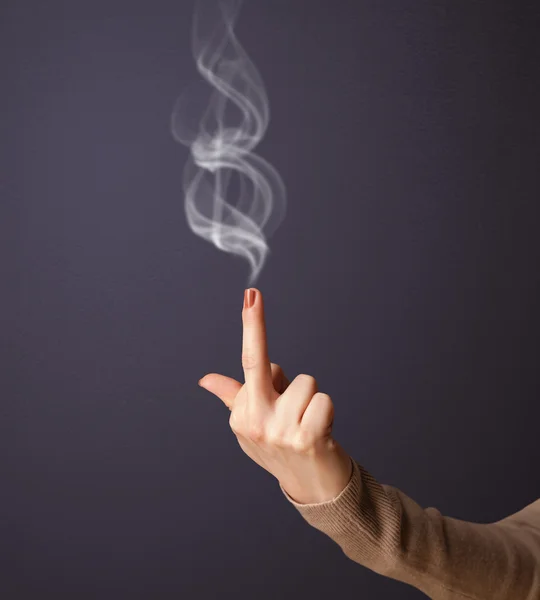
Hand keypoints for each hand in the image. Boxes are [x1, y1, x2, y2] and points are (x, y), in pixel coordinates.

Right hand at [198, 288, 352, 504]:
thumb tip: (205, 379)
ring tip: (308, 423)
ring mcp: (278, 432)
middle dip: (254, 326)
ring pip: (306, 383)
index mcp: (240, 414)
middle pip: (262, 365)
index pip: (249, 362)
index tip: (251, 294)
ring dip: (312, 399)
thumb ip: (232, 396)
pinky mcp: (306, 439)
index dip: (252, 325)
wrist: (312, 487)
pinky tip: (321, 434)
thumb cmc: (282, 448)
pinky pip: (324, 400)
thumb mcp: (253, 423)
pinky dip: (327, 412)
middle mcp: (254, 422)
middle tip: (254, 299)